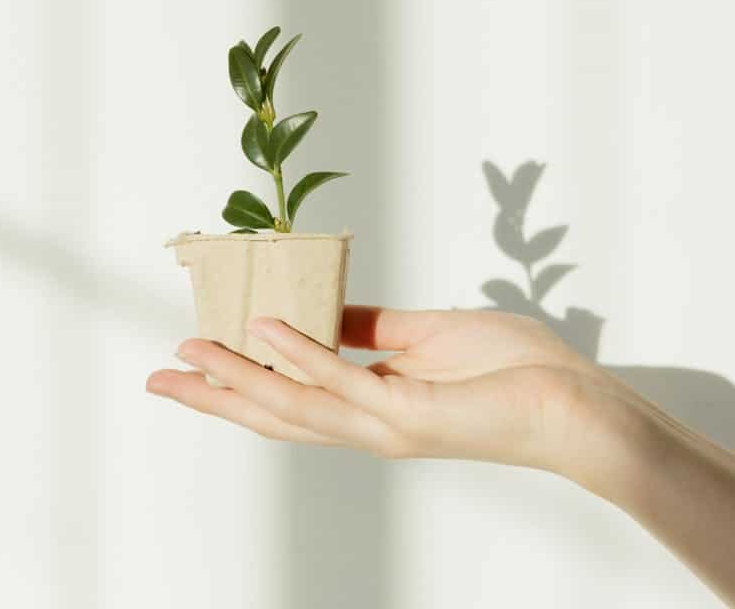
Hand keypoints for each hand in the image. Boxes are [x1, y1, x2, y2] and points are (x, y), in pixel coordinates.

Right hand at [147, 305, 644, 483]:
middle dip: (214, 397)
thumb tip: (324, 311)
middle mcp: (369, 424)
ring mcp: (386, 424)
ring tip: (188, 352)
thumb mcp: (429, 336)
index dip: (238, 383)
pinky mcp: (412, 413)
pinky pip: (343, 379)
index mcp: (372, 406)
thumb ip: (375, 329)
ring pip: (294, 403)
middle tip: (157, 378)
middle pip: (274, 413)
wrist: (576, 404)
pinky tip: (265, 329)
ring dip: (237, 376)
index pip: (291, 399)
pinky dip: (300, 353)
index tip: (194, 362)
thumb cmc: (515, 371)